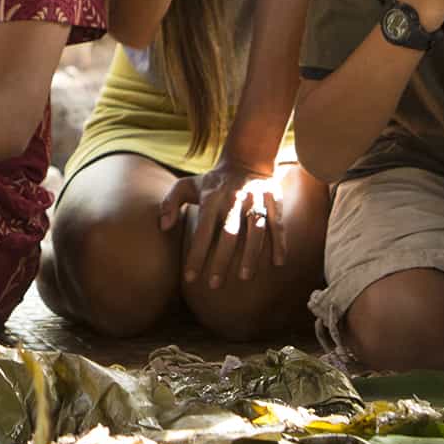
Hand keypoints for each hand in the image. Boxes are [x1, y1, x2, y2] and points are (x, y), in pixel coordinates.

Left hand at [164, 162, 283, 291]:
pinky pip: (278, 223)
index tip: (190, 277)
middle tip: (215, 285)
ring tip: (245, 277)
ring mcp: (256, 200)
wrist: (248, 157)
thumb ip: (170, 203)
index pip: (203, 231)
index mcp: (211, 198)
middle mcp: (234, 200)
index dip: (196, 254)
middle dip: (221, 260)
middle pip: (229, 233)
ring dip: (251, 254)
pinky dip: (280, 242)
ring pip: (256, 229)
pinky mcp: (274, 200)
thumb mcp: (187, 185)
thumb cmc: (213, 181)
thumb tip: (163, 226)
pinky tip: (278, 263)